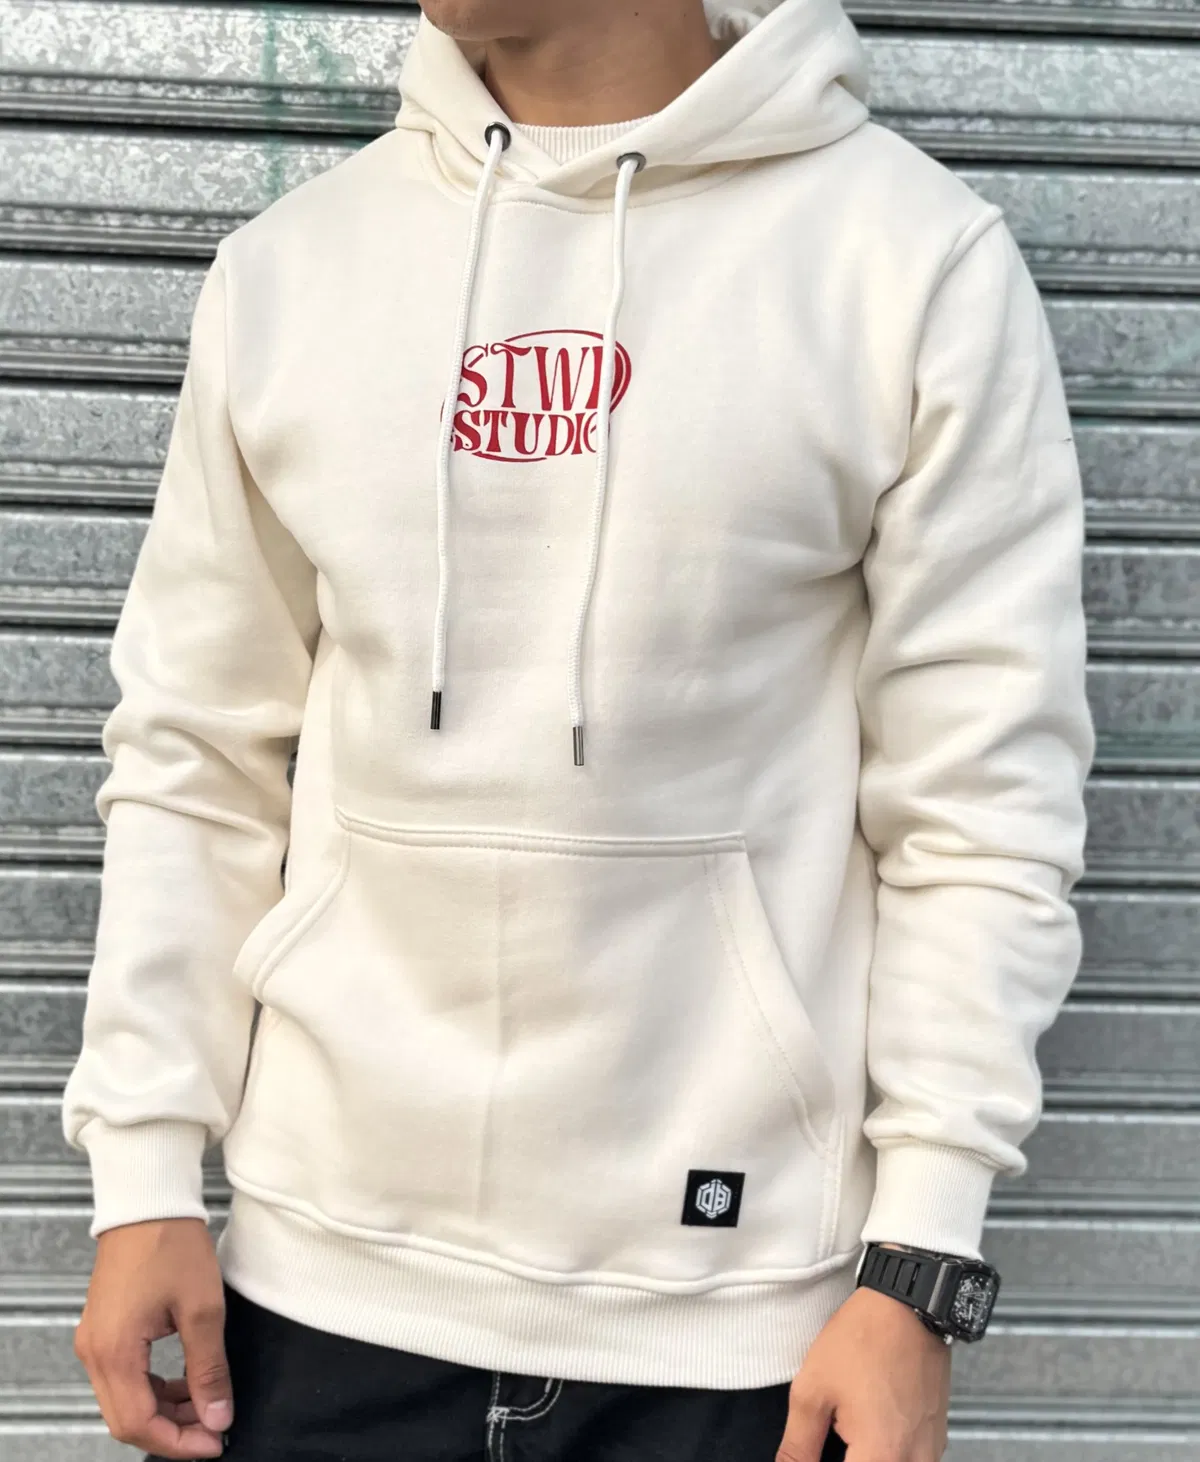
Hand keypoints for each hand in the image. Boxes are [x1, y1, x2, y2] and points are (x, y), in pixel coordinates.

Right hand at [74, 1217, 232, 1458]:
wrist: (148, 1199)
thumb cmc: (173, 1243)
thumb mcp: (202, 1308)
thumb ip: (208, 1369)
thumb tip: (217, 1417)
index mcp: (114, 1352)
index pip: (138, 1424)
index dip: (177, 1443)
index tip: (214, 1443)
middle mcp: (94, 1353)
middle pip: (126, 1420)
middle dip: (171, 1431)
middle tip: (213, 1428)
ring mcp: (95, 1340)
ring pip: (124, 1401)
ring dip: (163, 1410)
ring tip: (205, 1404)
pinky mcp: (104, 1329)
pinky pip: (123, 1377)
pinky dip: (153, 1388)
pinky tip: (184, 1381)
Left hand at [776, 1273, 950, 1460]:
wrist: (910, 1305)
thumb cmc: (861, 1341)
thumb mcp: (813, 1389)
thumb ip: (798, 1446)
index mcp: (881, 1456)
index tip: (811, 1454)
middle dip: (850, 1458)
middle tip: (833, 1435)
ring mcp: (931, 1451)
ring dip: (868, 1457)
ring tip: (848, 1432)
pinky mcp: (937, 1437)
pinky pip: (911, 1460)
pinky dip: (889, 1453)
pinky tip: (870, 1429)